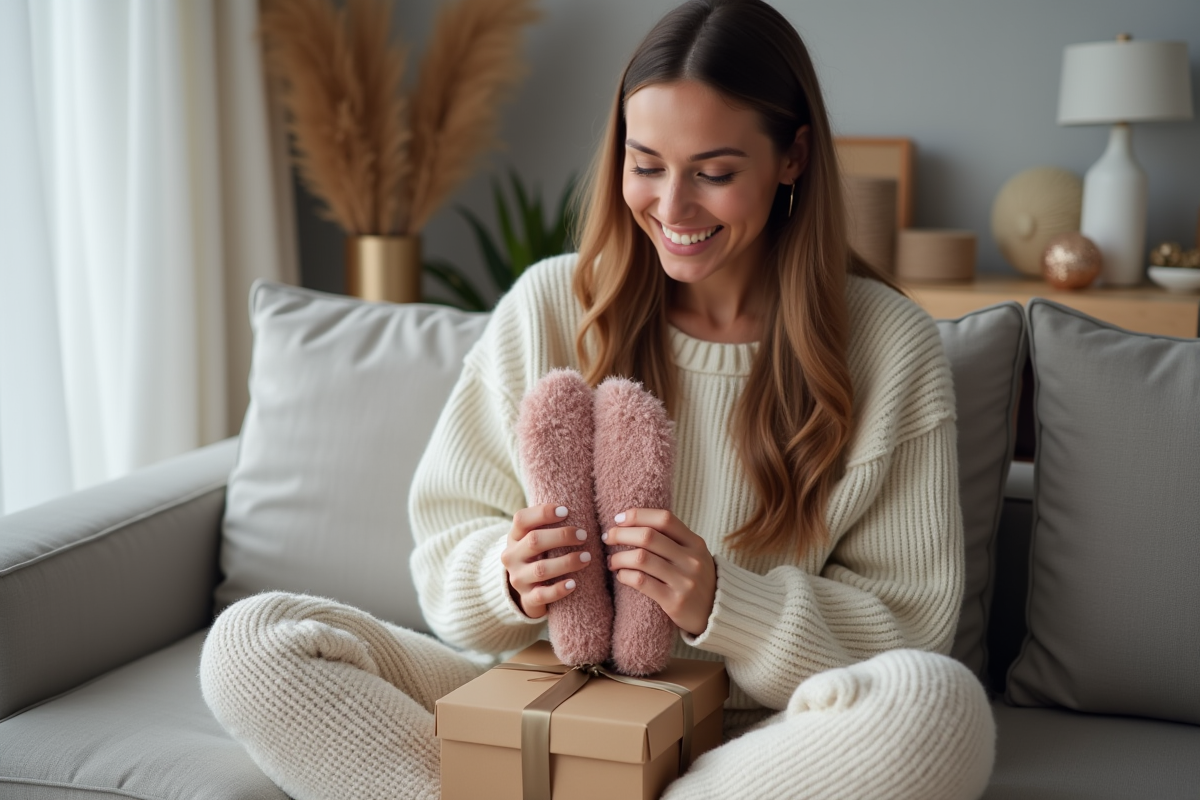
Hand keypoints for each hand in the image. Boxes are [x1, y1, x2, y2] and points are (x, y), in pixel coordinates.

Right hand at [501, 504, 593, 619]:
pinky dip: (559, 589)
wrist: (526, 591)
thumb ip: (548, 525)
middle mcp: (512, 556)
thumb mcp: (535, 539)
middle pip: (534, 541)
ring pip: (541, 569)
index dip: (543, 513)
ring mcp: (518, 578)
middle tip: (584, 535)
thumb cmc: (538, 556)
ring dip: (566, 562)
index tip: (566, 511)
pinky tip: (573, 584)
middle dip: (562, 536)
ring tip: (586, 557)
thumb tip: (579, 507)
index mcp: (514, 537)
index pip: (522, 519)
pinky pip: (542, 595)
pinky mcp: (527, 598)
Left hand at [603, 509, 716, 636]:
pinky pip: (641, 582)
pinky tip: (621, 575)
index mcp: (695, 543)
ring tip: (611, 561)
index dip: (637, 515)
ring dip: (618, 557)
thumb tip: (633, 521)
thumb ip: (672, 538)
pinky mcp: (674, 601)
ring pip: (641, 558)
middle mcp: (691, 559)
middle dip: (620, 534)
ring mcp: (684, 581)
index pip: (664, 519)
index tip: (618, 519)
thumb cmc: (697, 579)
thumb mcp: (694, 554)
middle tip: (607, 537)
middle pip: (648, 536)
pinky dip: (624, 575)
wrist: (717, 614)